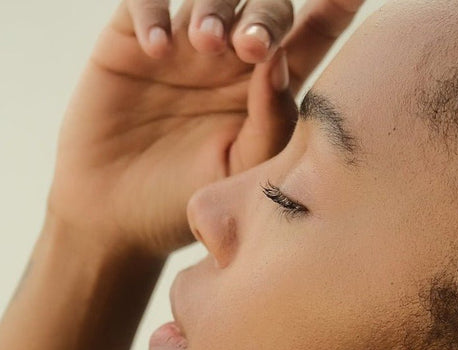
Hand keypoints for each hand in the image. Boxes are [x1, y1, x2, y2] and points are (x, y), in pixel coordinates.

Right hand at [48, 0, 364, 259]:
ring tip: (206, 43)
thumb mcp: (242, 170)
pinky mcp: (131, 40)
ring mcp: (184, 46)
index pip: (311, 37)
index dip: (334, 9)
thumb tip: (280, 60)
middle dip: (265, 15)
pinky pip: (143, 0)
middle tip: (252, 46)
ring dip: (214, 9)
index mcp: (269, 89)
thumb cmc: (188, 200)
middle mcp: (232, 60)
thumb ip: (272, 120)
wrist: (120, 218)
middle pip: (266, 7)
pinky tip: (157, 49)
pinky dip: (152, 12)